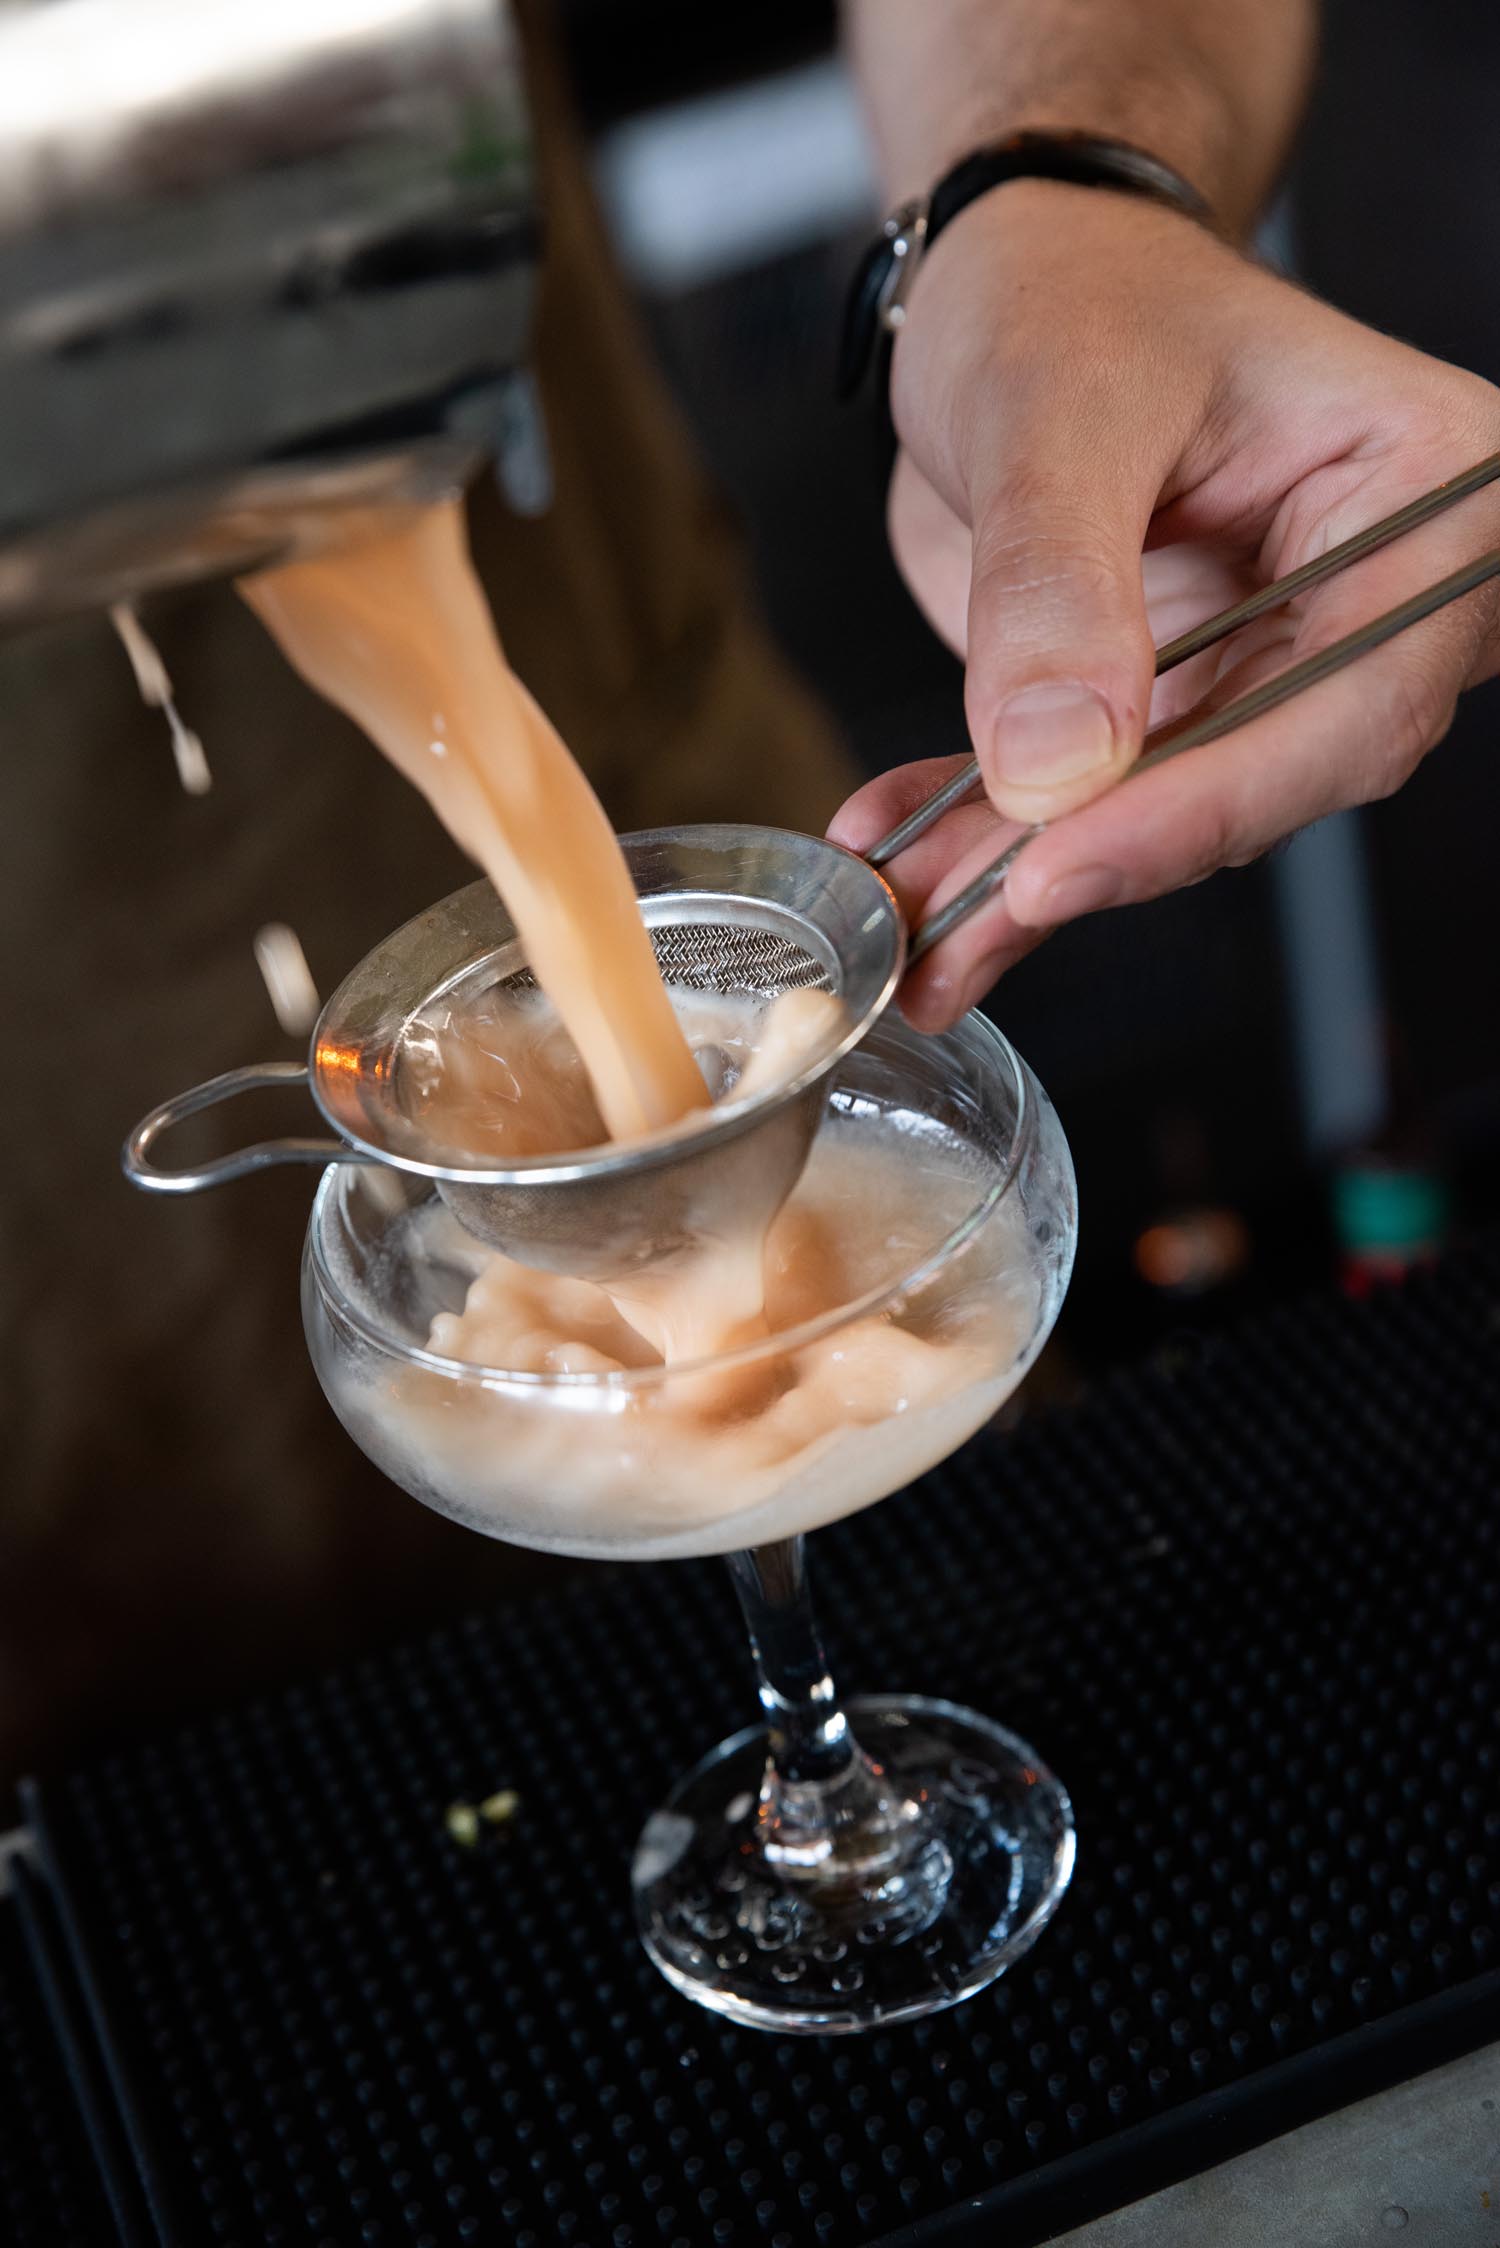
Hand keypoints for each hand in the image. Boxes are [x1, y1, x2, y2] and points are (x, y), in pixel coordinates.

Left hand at [829, 181, 1499, 1027]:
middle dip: (1097, 860)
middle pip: (1263, 782)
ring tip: (901, 918)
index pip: (1353, 697)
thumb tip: (1056, 767)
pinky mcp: (1170, 711)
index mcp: (1424, 496)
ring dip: (1017, 877)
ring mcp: (1269, 667)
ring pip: (1161, 817)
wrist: (1012, 289)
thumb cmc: (1077, 289)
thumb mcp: (1058, 406)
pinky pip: (1086, 805)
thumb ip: (1058, 581)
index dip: (1211, 803)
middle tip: (966, 919)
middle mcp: (1369, 600)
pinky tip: (900, 865)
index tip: (1064, 864)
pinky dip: (985, 843)